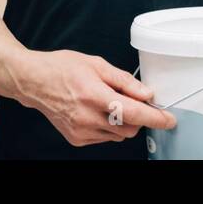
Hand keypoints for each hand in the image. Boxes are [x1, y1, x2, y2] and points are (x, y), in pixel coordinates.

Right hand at [18, 49, 175, 146]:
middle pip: (130, 128)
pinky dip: (107, 128)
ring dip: (122, 123)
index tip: (168, 119)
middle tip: (130, 102)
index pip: (133, 112)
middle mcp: (88, 116)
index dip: (155, 117)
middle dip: (137, 117)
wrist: (33, 82)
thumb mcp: (96, 64)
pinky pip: (104, 138)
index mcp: (94, 94)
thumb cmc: (61, 68)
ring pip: (118, 135)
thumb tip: (146, 93)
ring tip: (107, 104)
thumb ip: (124, 80)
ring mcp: (81, 131)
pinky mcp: (77, 139)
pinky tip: (95, 112)